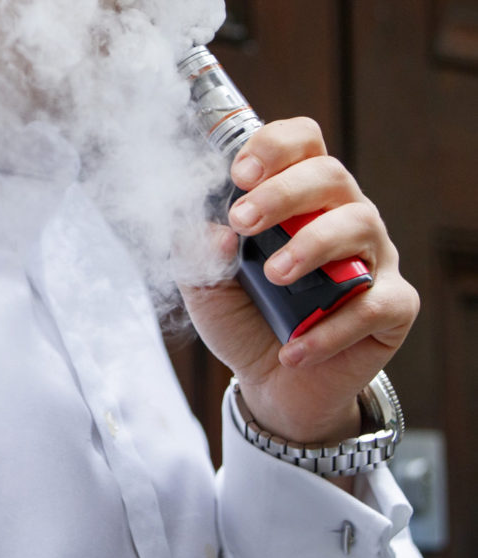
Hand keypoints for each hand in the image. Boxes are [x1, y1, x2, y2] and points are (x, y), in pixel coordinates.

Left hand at [179, 117, 418, 469]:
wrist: (268, 382)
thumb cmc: (242, 315)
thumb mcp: (204, 284)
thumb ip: (198, 254)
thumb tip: (215, 232)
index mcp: (298, 197)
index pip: (302, 143)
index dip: (274, 147)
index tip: (240, 174)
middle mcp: (342, 215)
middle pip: (330, 175)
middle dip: (283, 193)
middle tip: (244, 222)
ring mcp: (372, 258)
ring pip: (360, 226)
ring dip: (313, 245)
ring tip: (275, 276)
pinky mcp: (392, 307)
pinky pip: (375, 304)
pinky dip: (331, 328)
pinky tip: (294, 348)